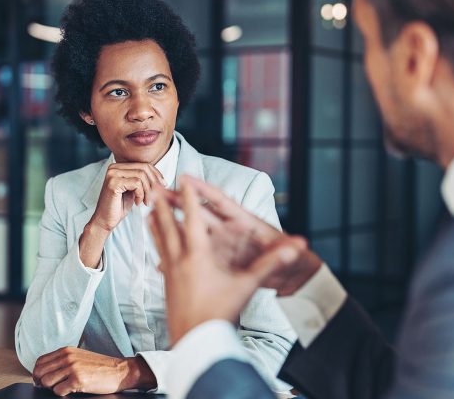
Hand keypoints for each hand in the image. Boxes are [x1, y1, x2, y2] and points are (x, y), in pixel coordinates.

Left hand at [32, 347, 155, 395]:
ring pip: (46, 382)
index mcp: (66, 351)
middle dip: (41, 382)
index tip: (42, 380)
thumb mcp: (80, 356)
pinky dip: (62, 393)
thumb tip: (45, 373)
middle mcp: (67, 357)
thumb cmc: (101, 366)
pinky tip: (73, 390)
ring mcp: (72, 368)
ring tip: (64, 387)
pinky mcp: (78, 380)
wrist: (120, 370)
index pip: (40, 361)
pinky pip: (58, 391)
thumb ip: (63, 360)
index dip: (38, 373)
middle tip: (51, 387)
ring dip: (52, 388)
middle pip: (39, 372)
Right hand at [91, 163, 165, 231]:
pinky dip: (141, 194)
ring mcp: (112, 174)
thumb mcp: (134, 190)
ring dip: (148, 191)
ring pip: (141, 176)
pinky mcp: (113, 183)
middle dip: (154, 183)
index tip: (164, 185)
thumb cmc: (120, 206)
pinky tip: (137, 203)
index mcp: (119, 167)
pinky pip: (136, 183)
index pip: (144, 164)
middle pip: (144, 168)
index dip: (156, 175)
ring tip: (146, 202)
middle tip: (156, 196)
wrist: (105, 221)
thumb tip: (160, 178)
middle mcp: (114, 167)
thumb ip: (143, 181)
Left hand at [149, 180, 294, 343]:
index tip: (182, 179)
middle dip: (163, 205)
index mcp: (199, 256)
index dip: (189, 197)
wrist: (196, 341)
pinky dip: (156, 246)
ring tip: (147, 211)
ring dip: (155, 223)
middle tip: (154, 188)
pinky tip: (155, 247)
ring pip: (159, 241)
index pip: (194, 219)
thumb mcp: (246, 287)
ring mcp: (170, 273)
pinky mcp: (167, 285)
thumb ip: (270, 265)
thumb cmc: (221, 313)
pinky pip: (159, 258)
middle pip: (168, 226)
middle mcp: (180, 260)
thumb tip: (295, 251)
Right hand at [163, 176, 322, 295]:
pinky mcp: (221, 260)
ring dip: (174, 224)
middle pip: (201, 213)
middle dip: (180, 201)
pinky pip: (197, 255)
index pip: (222, 202)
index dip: (205, 191)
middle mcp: (232, 230)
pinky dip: (181, 257)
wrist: (292, 275)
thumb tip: (302, 244)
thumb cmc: (292, 259)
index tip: (186, 178)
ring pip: (194, 231)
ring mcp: (224, 244)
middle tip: (158, 191)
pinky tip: (160, 261)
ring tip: (151, 216)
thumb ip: (290, 250)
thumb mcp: (290, 255)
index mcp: (247, 224)